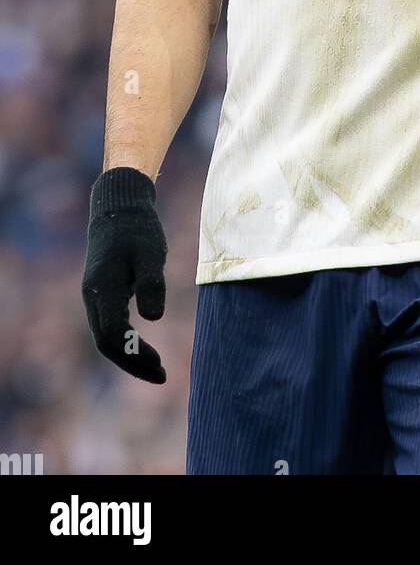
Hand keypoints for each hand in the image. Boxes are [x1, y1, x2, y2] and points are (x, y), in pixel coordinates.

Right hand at [82, 167, 167, 383]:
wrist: (119, 207)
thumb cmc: (138, 228)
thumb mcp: (151, 252)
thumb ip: (152, 283)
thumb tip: (153, 319)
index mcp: (103, 287)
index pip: (112, 334)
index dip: (135, 354)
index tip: (160, 365)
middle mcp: (93, 296)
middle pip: (106, 342)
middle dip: (132, 363)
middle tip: (162, 376)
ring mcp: (95, 295)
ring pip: (105, 336)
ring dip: (128, 355)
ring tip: (156, 369)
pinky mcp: (103, 292)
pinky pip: (109, 326)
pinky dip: (125, 341)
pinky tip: (144, 348)